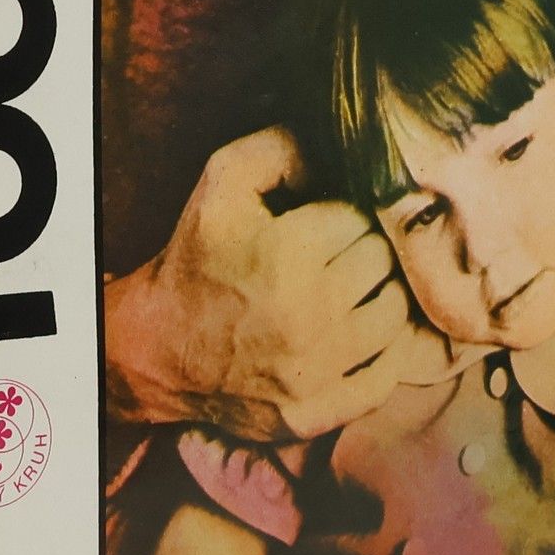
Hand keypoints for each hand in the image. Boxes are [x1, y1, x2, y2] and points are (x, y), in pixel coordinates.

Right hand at [104, 127, 450, 440]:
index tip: (322, 229)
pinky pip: (388, 375)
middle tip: (336, 262)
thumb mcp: (222, 184)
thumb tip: (342, 142)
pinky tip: (353, 338)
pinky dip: (380, 354)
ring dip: (377, 301)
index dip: (343, 218)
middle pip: (384, 265)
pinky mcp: (318, 412)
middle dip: (363, 256)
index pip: (362, 219)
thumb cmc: (197, 259)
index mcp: (288, 254)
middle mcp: (309, 316)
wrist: (159, 349)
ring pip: (396, 316)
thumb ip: (282, 146)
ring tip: (346, 297)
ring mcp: (316, 371)